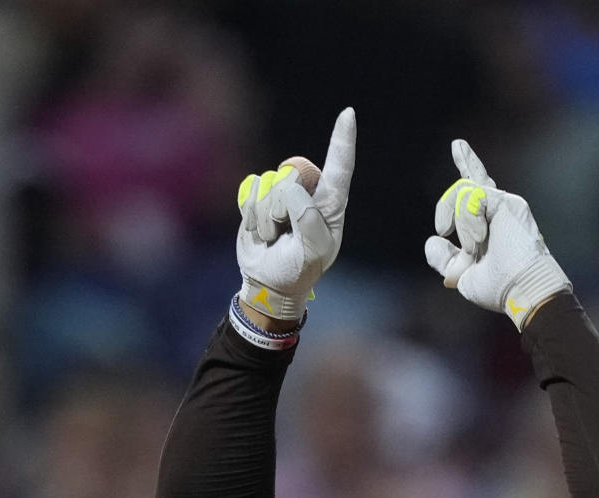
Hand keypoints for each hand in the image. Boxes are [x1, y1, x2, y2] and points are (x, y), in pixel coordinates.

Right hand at [237, 108, 355, 322]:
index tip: (348, 114)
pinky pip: (251, 188)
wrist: (269, 282)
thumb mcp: (313, 254)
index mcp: (331, 205)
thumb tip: (293, 192)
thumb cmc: (298, 270)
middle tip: (285, 232)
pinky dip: (250, 213)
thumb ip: (310, 224)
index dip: (343, 140)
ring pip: (269, 184)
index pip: (340, 168)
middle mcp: (309, 192)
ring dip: (265, 217)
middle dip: (282, 206)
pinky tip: (259, 229)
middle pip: (292, 175)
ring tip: (273, 236)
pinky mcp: (260, 194)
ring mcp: (283, 191)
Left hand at [424, 140, 571, 328]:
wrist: (522, 288)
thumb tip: (432, 241)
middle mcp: (497, 212)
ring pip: (463, 193)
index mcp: (489, 227)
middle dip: (456, 180)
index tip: (458, 148)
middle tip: (451, 187)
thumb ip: (446, 259)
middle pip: (474, 179)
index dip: (468, 167)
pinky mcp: (506, 201)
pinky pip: (472, 196)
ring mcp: (503, 204)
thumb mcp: (462, 275)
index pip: (476, 193)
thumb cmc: (499, 288)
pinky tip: (481, 238)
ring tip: (473, 248)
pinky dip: (469, 220)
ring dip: (461, 224)